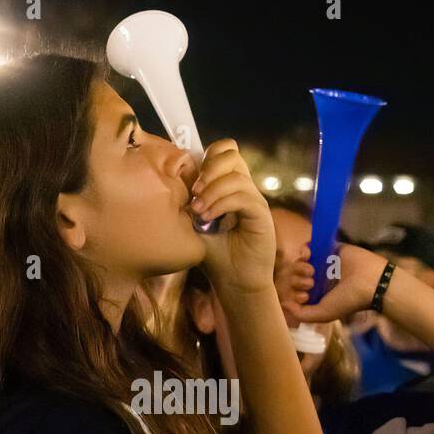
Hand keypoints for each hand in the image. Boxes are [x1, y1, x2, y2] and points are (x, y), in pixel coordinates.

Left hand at [192, 139, 275, 295]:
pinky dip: (221, 204)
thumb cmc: (215, 255)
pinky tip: (207, 219)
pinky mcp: (261, 214)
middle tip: (195, 191)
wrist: (234, 282)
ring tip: (198, 211)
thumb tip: (172, 179)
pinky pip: (242, 197)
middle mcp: (244, 188)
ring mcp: (255, 199)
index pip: (223, 151)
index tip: (191, 183)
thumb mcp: (195, 223)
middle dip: (209, 167)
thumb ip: (190, 200)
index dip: (206, 158)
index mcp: (229, 186)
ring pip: (235, 176)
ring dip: (212, 191)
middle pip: (231, 152)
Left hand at [281, 243, 387, 323]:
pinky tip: (308, 256)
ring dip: (300, 266)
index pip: (296, 292)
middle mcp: (319, 280)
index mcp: (318, 295)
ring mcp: (323, 264)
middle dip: (298, 280)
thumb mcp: (323, 314)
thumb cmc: (348, 300)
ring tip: (312, 271)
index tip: (305, 296)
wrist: (370, 281)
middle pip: (296, 277)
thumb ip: (302, 314)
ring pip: (300, 262)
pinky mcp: (329, 248)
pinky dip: (304, 250)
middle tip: (310, 283)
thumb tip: (284, 304)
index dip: (295, 294)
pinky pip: (309, 247)